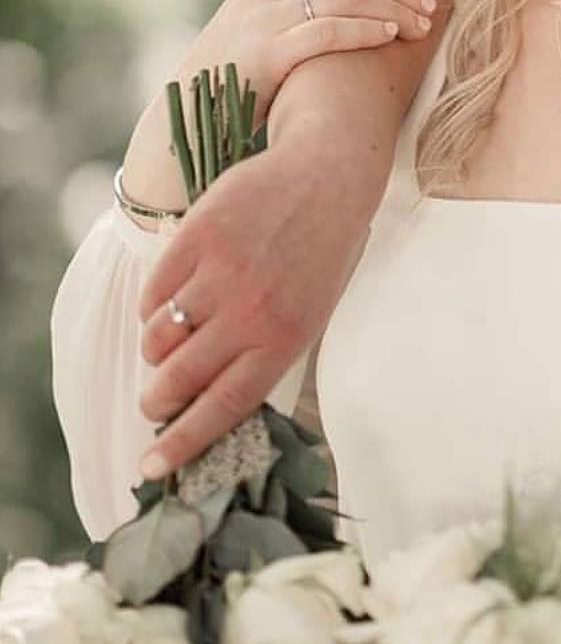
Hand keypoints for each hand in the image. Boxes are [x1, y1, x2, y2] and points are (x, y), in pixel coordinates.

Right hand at [133, 136, 378, 477]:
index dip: (183, 442)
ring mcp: (220, 274)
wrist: (325, 176)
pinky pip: (153, 294)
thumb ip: (264, 353)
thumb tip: (210, 400)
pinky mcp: (195, 238)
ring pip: (158, 339)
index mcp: (285, 338)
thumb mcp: (311, 313)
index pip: (223, 406)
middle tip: (156, 402)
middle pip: (179, 380)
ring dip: (156, 352)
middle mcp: (250, 312)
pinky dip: (154, 306)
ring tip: (171, 343)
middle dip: (158, 401)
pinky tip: (174, 299)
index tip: (152, 467)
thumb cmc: (322, 253)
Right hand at [177, 0, 435, 115]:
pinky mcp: (265, 51)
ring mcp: (261, 19)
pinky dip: (365, 29)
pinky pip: (327, 30)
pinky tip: (390, 36)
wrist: (186, 124)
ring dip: (391, 7)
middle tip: (430, 8)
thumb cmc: (225, 84)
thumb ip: (264, 3)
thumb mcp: (244, 33)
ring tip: (421, 26)